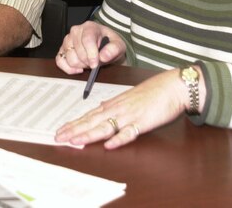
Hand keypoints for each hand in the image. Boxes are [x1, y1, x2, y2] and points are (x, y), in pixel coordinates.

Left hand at [54, 70, 185, 148]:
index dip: (74, 124)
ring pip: (106, 126)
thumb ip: (115, 104)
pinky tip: (109, 145)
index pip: (89, 115)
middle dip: (74, 130)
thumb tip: (102, 107)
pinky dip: (119, 139)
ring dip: (89, 134)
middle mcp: (118, 109)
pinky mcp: (143, 122)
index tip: (60, 130)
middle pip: (92, 121)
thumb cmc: (153, 92)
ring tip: (75, 141)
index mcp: (114, 104)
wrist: (173, 86)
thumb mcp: (129, 97)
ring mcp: (130, 116)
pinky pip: (130, 132)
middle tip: (58, 137)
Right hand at [56, 21, 123, 73]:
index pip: (87, 40)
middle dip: (88, 61)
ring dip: (80, 65)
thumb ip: (114, 49)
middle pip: (78, 51)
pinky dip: (68, 68)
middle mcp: (76, 31)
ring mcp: (67, 40)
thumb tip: (104, 56)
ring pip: (70, 58)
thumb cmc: (109, 44)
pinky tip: (78, 69)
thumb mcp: (118, 46)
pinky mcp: (62, 50)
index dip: (91, 54)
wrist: (104, 46)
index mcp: (90, 27)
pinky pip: (60, 61)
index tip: (95, 64)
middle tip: (95, 62)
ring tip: (88, 62)